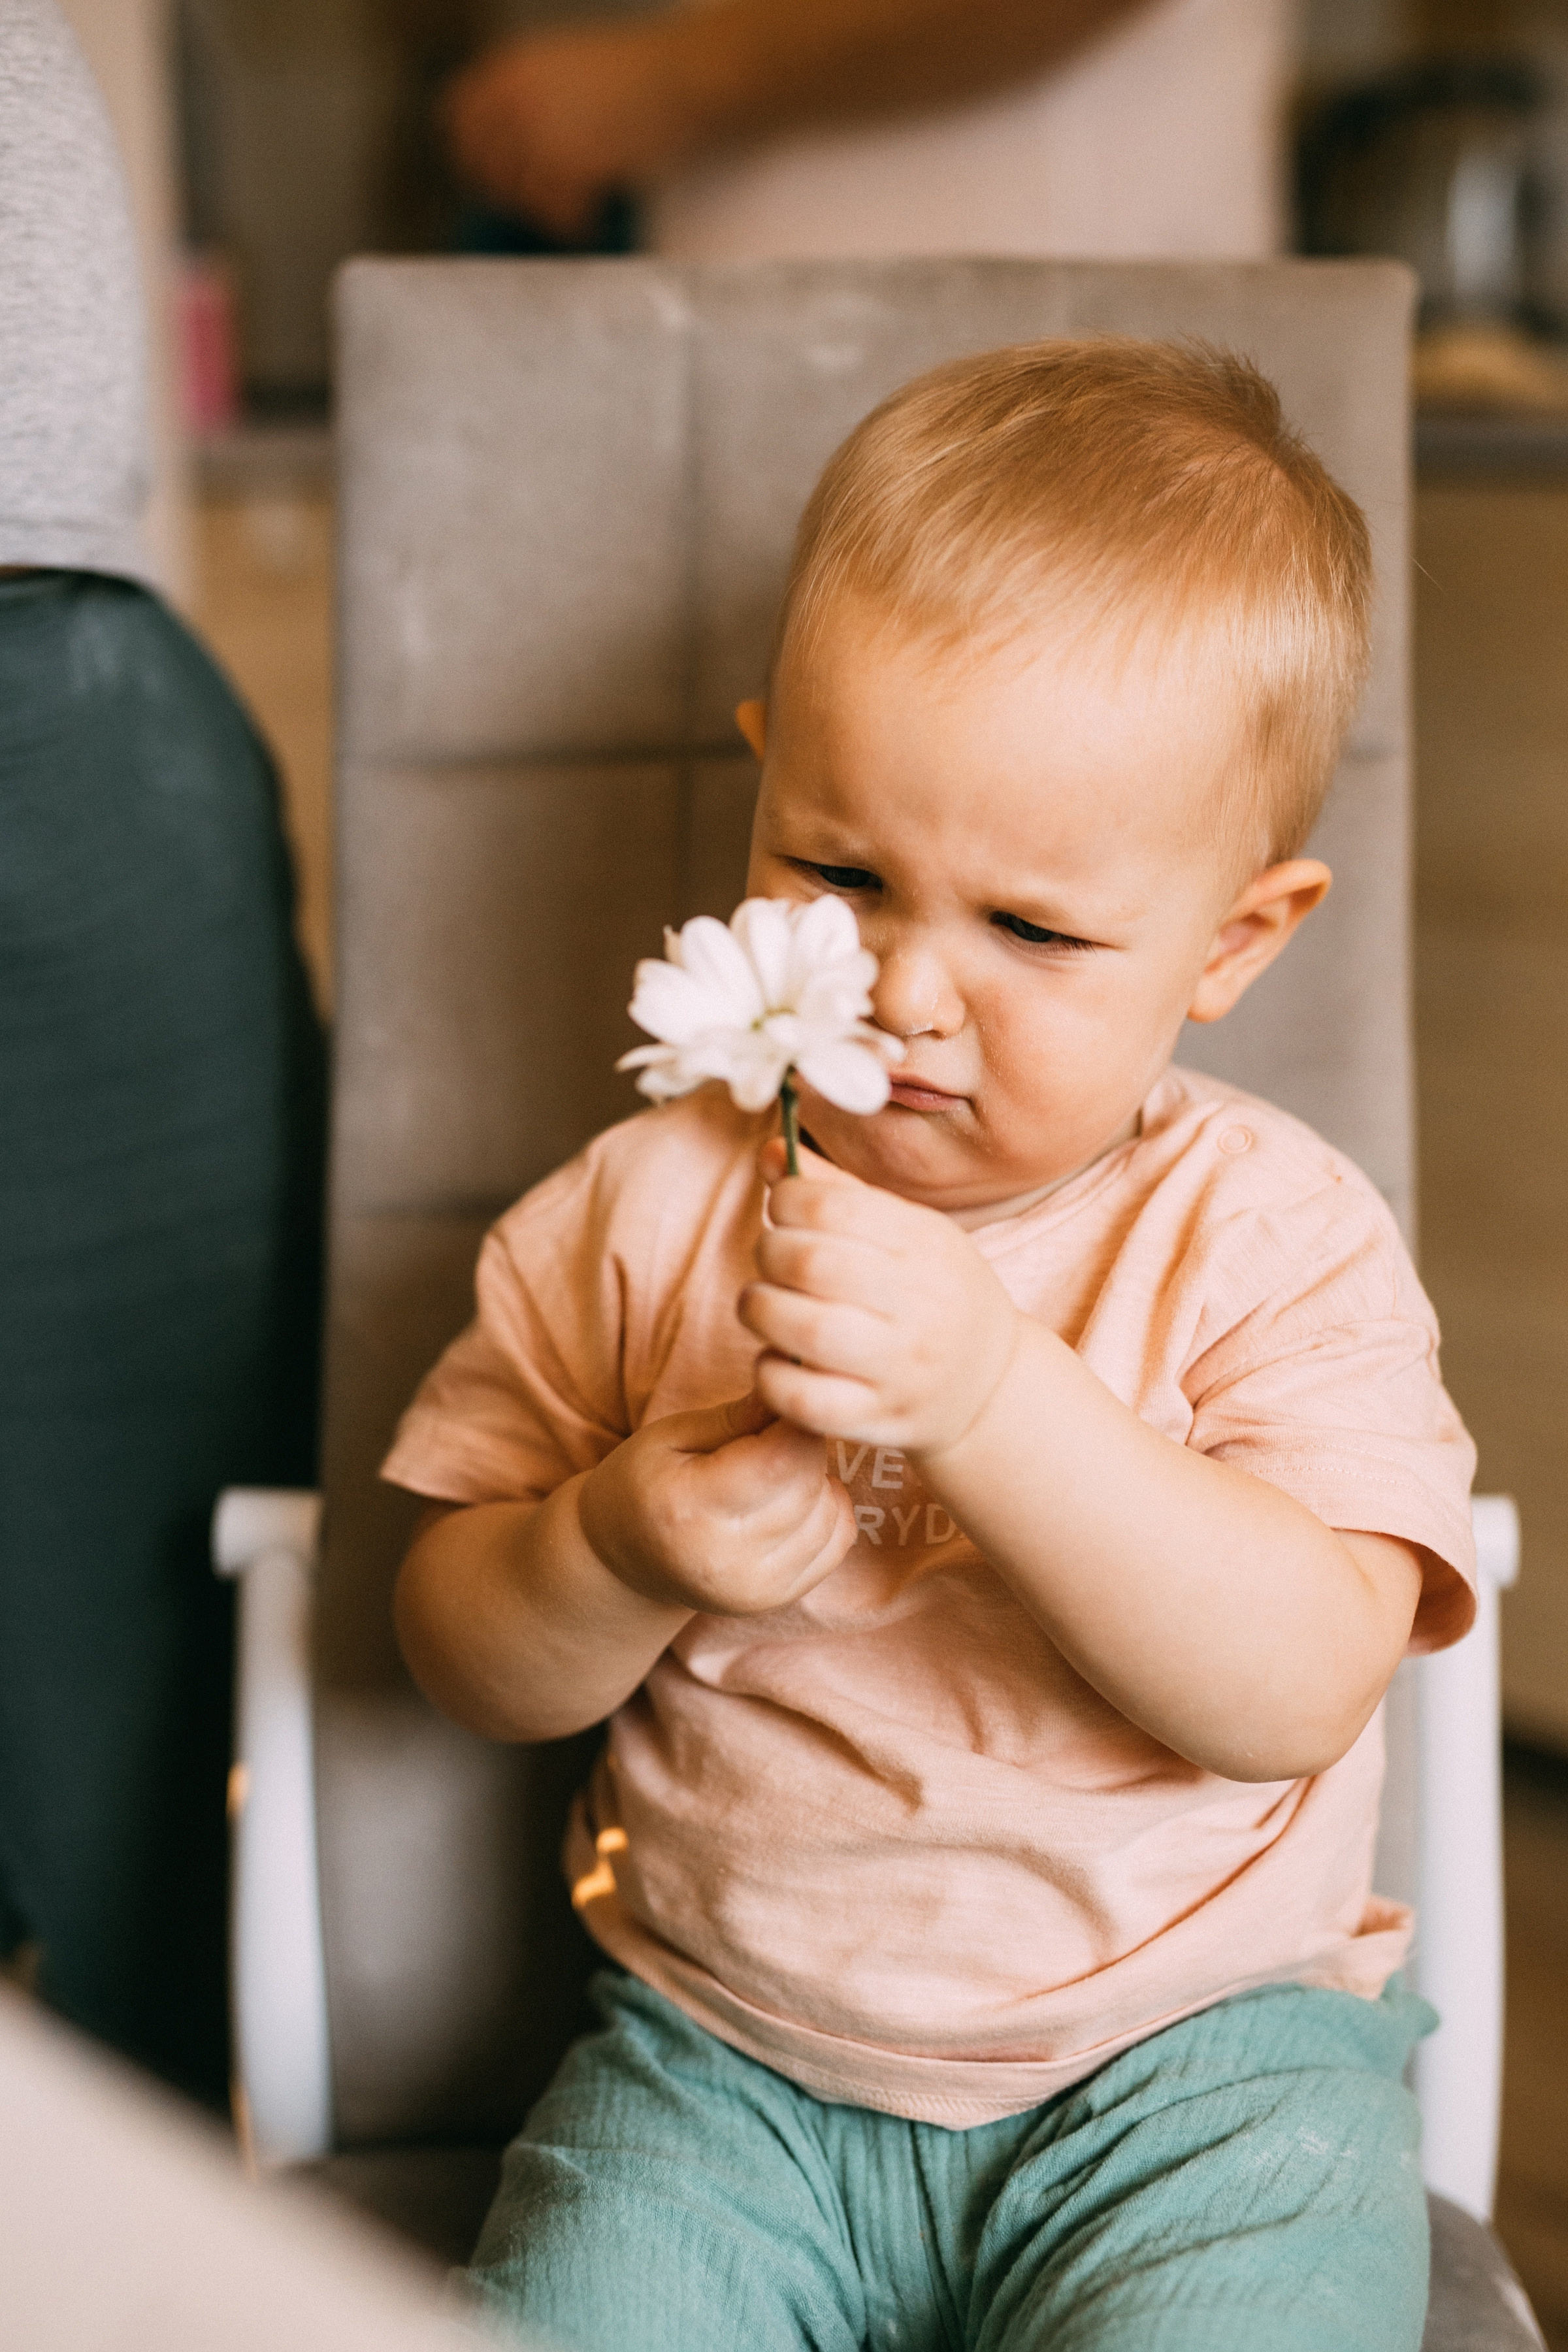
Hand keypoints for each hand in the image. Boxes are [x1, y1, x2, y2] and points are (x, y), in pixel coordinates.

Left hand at [442, 22, 702, 237]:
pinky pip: (556, 211)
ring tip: (575, 213)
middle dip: (509, 191)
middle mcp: (518, 99)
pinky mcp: (572, 165)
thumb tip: (513, 138)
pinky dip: (572, 223)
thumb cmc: (639, 73)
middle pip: (484, 166)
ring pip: (520, 194)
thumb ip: (531, 95)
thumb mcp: (567, 65)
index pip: (458, 117)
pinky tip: (591, 221)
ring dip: (545, 211)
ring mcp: (542, 134)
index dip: (470, 152)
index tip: (490, 175)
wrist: (684, 76)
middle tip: (541, 204)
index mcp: (513, 67)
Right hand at [577, 1390, 856, 1615]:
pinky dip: (826, 1512)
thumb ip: (736, 1416)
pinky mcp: (775, 1600)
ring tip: (772, 1472)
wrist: (623, 1562)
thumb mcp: (670, 1436)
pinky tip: (790, 1502)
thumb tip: (795, 1386)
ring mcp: (754, 1588)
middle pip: (808, 1483)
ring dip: (814, 1480)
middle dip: (804, 1445)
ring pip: (830, 1513)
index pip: (782, 1457)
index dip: (797, 1418)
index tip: (786, 1397)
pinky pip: (838, 1542)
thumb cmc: (642, 1484)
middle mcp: (725, 1559)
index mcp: (689, 1508)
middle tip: (773, 1432)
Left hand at [741, 1140, 1020, 1454]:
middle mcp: (920, 1306)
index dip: (786, 1200)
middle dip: (768, 1254)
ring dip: (759, 1310)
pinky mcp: (879, 1419)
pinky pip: (804, 1399)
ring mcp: (901, 1368)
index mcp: (927, 1245)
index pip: (834, 1208)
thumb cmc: (934, 1294)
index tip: (782, 1210)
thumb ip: (837, 1191)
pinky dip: (770, 1374)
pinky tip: (775, 1356)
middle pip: (811, 1264)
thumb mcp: (907, 1231)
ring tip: (762, 1305)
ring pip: (803, 1330)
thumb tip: (770, 1151)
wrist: (988, 1384)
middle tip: (770, 1262)